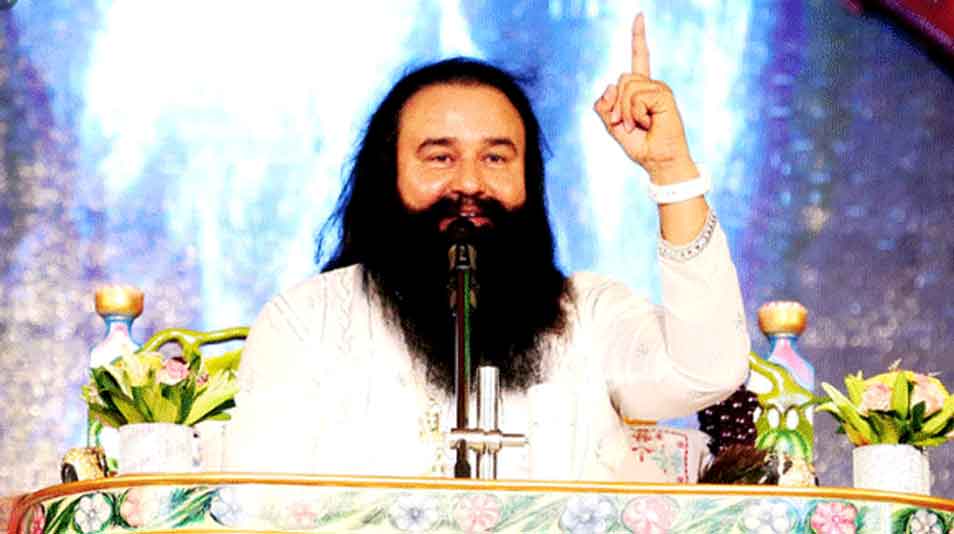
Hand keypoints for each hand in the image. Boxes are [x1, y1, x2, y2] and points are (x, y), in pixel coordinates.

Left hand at [593, 13, 697, 184]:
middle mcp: (652, 85)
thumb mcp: (613, 127)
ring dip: (626, 112)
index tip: (639, 15)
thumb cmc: (640, 146)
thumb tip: (609, 85)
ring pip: (627, 87)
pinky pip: (637, 97)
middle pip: (621, 79)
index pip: (639, 58)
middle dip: (616, 106)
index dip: (638, 37)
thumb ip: (604, 107)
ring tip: (638, 126)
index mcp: (640, 90)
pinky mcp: (665, 96)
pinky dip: (636, 114)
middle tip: (626, 125)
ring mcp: (660, 89)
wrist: (659, 162)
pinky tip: (647, 123)